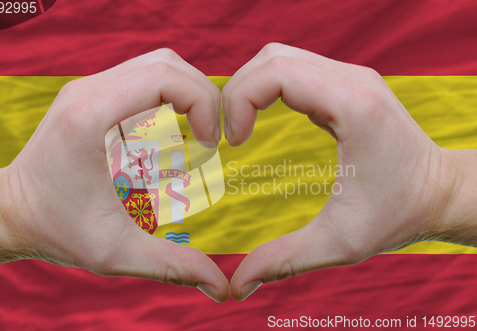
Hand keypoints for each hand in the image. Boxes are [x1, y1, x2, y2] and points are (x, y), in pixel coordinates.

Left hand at [0, 49, 228, 301]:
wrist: (11, 212)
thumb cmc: (56, 229)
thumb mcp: (116, 252)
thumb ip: (172, 266)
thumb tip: (220, 286)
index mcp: (91, 115)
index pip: (164, 77)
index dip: (203, 104)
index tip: (211, 144)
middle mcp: (87, 90)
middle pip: (166, 63)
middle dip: (202, 95)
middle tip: (212, 138)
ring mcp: (87, 87)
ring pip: (156, 63)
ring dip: (187, 93)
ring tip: (199, 132)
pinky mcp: (91, 94)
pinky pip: (142, 76)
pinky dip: (170, 94)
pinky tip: (174, 129)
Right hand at [222, 43, 472, 300]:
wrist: (440, 193)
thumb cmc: (398, 214)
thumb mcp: (339, 243)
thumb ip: (283, 260)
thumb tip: (237, 286)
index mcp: (352, 106)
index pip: (276, 73)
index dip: (239, 101)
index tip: (232, 143)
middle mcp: (352, 79)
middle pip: (272, 58)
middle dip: (236, 91)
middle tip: (227, 134)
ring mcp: (351, 77)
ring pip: (280, 57)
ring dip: (250, 87)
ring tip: (239, 126)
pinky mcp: (347, 84)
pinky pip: (295, 68)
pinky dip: (268, 87)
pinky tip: (261, 119)